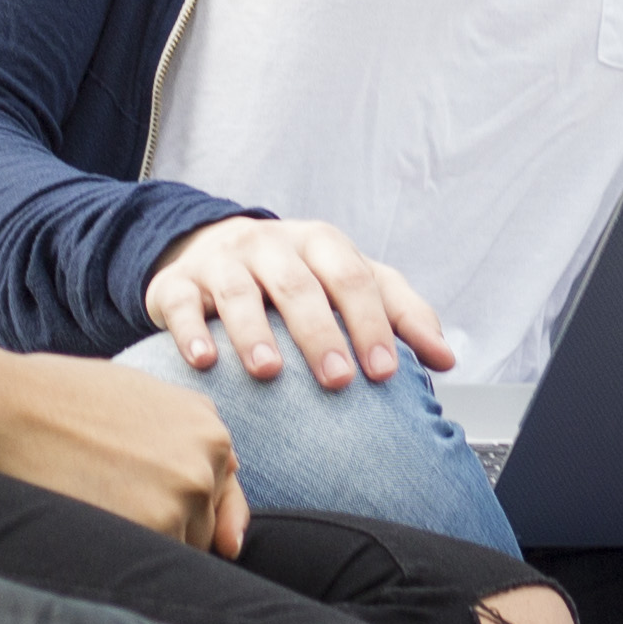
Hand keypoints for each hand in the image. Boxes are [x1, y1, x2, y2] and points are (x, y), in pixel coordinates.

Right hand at [0, 345, 250, 557]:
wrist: (6, 408)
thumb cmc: (61, 399)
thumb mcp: (142, 398)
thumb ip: (187, 438)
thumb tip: (233, 498)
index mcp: (208, 425)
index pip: (223, 490)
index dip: (195, 511)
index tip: (161, 516)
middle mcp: (208, 458)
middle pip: (204, 523)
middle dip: (168, 524)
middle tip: (110, 498)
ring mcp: (186, 494)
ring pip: (182, 548)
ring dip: (147, 543)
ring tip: (96, 505)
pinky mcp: (156, 527)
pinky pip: (155, 564)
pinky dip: (128, 558)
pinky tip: (93, 525)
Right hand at [143, 214, 452, 391]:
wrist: (211, 250)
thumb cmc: (295, 276)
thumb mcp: (349, 282)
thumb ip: (400, 314)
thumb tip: (446, 358)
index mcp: (320, 244)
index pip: (352, 278)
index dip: (371, 323)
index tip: (384, 371)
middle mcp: (270, 246)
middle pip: (298, 285)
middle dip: (320, 333)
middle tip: (338, 379)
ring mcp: (221, 262)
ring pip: (238, 292)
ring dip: (254, 333)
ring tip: (269, 372)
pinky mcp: (176, 284)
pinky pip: (180, 304)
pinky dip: (190, 331)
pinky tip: (205, 360)